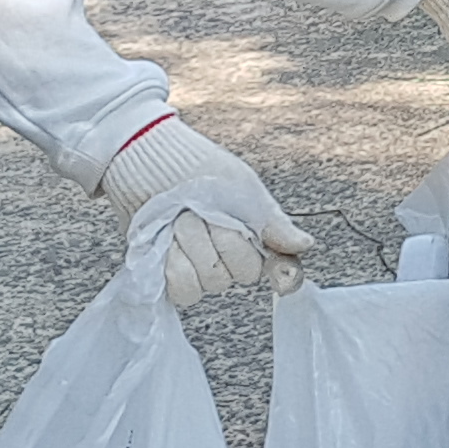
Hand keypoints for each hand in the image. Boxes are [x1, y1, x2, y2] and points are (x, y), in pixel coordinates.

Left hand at [101, 116, 315, 307]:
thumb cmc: (195, 164)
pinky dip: (172, 265)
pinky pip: (181, 290)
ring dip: (191, 248)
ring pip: (209, 283)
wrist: (143, 157)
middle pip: (241, 274)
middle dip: (220, 240)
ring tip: (177, 221)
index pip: (282, 268)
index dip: (285, 275)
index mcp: (253, 233)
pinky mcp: (166, 276)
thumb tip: (305, 245)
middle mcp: (228, 256)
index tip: (281, 276)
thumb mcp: (240, 186)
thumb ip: (271, 221)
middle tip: (203, 212)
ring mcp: (197, 267)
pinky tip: (164, 243)